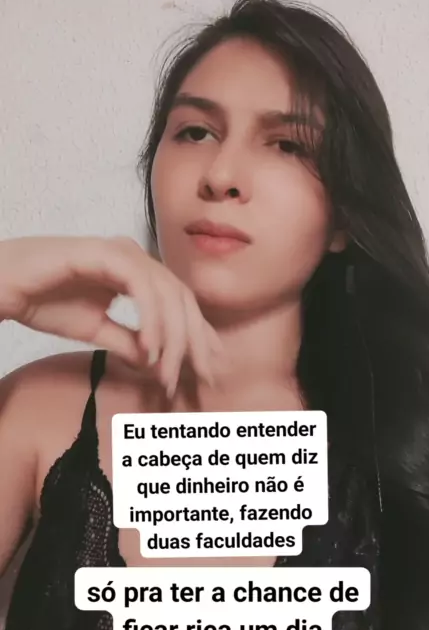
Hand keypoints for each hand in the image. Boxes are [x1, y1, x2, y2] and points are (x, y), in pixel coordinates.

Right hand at [0, 236, 222, 395]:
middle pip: (182, 298)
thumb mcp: (94, 329)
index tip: (207, 371)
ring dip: (172, 337)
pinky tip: (150, 348)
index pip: (180, 303)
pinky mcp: (105, 253)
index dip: (198, 337)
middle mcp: (135, 256)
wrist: (2, 285)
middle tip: (203, 377)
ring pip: (167, 293)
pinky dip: (150, 319)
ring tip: (167, 373)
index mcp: (137, 271)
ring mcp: (121, 251)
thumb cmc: (42, 299)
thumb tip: (156, 363)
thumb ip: (128, 342)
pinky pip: (141, 287)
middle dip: (196, 341)